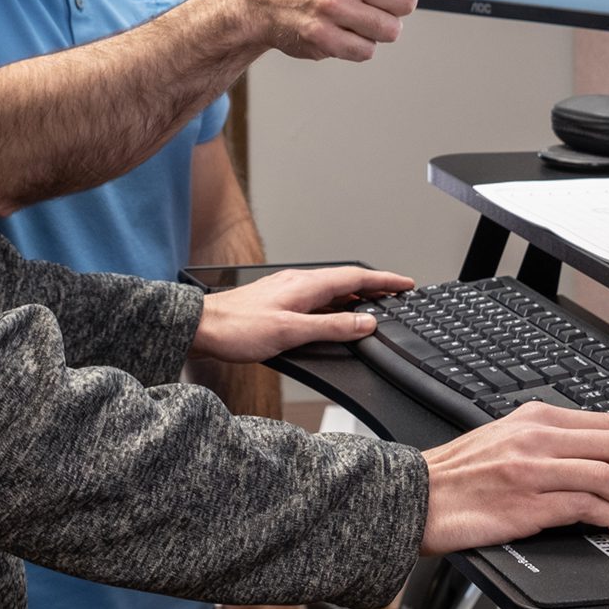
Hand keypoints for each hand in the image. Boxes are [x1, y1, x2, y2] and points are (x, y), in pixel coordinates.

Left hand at [190, 265, 413, 363]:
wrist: (202, 327)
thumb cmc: (238, 328)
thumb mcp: (291, 332)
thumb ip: (331, 328)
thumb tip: (365, 323)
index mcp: (306, 285)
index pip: (356, 276)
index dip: (384, 280)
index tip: (406, 283)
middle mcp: (298, 282)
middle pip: (346, 280)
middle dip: (374, 287)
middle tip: (397, 295)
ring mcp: (288, 290)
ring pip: (331, 290)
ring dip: (354, 296)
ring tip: (374, 307)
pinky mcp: (278, 301)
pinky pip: (316, 298)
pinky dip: (335, 305)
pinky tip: (334, 317)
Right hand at [231, 0, 454, 60]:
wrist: (263, 0)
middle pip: (405, 4)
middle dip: (393, 9)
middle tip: (367, 3)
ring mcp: (330, 5)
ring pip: (389, 32)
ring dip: (376, 31)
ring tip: (350, 18)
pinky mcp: (321, 36)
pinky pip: (366, 52)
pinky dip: (357, 47)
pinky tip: (337, 32)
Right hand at [419, 404, 608, 553]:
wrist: (414, 498)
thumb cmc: (457, 477)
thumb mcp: (503, 441)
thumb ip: (546, 442)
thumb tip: (593, 458)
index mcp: (534, 417)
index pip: (607, 422)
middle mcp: (537, 437)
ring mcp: (534, 469)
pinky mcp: (529, 504)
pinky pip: (588, 506)